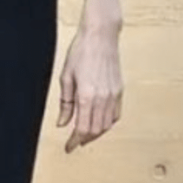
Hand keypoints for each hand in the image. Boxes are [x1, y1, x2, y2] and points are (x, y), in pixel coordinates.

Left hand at [56, 24, 122, 152]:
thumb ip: (65, 103)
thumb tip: (62, 123)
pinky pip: (116, 114)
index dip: (74, 141)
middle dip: (84, 139)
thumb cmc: (81, 50)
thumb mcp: (66, 76)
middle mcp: (102, 98)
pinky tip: (99, 120)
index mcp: (86, 95)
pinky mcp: (119, 89)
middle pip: (95, 131)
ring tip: (85, 133)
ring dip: (96, 133)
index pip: (82, 129)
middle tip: (75, 141)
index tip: (69, 147)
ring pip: (107, 125)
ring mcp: (113, 94)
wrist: (100, 34)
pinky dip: (107, 123)